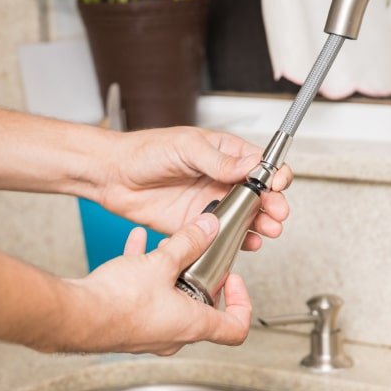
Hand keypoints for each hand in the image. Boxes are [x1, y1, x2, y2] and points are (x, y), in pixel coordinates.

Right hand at [67, 213, 251, 354]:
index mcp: (193, 325)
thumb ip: (188, 243)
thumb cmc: (118, 302)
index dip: (241, 302)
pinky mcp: (129, 326)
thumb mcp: (161, 261)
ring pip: (171, 301)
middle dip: (199, 278)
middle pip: (202, 309)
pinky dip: (145, 275)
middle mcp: (175, 336)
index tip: (232, 279)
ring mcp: (151, 333)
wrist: (78, 315)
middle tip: (195, 257)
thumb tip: (207, 229)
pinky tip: (134, 247)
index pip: (236, 328)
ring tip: (162, 249)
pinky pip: (145, 298)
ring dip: (170, 274)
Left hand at [99, 127, 292, 250]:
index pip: (259, 164)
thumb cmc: (145, 151)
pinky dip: (237, 240)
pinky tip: (247, 243)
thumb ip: (218, 160)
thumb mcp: (186, 147)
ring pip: (244, 217)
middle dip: (272, 204)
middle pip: (257, 194)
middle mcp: (220, 178)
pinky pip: (221, 235)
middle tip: (277, 213)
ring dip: (259, 224)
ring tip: (268, 230)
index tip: (277, 184)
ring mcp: (209, 202)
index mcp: (223, 153)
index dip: (273, 174)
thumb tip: (249, 165)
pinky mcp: (195, 224)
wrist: (113, 175)